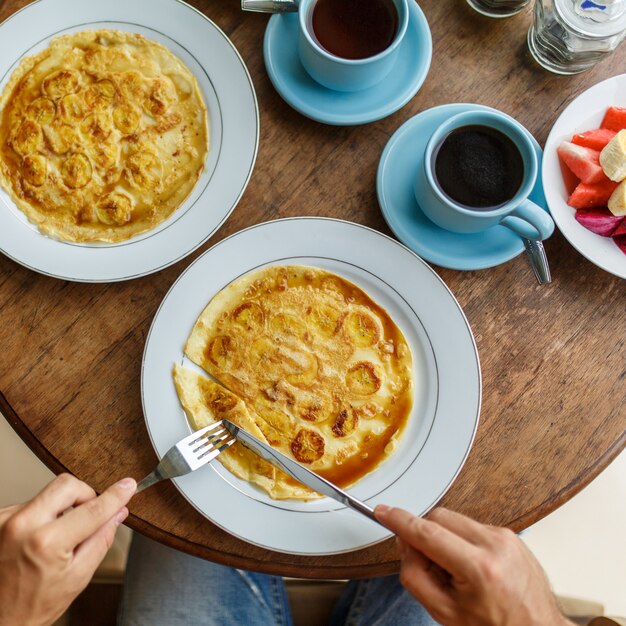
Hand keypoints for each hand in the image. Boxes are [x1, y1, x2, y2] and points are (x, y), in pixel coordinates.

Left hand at [0, 473, 135, 625]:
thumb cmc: (31, 607)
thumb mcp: (77, 577)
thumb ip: (101, 540)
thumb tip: (117, 514)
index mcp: (46, 542)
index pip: (92, 509)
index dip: (115, 496)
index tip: (128, 486)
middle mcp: (22, 525)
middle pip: (67, 485)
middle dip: (85, 494)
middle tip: (90, 512)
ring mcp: (6, 520)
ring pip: (48, 494)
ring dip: (61, 509)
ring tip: (57, 538)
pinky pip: (32, 504)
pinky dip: (43, 516)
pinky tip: (40, 539)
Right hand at [375, 505, 572, 625]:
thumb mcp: (445, 614)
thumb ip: (415, 577)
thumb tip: (406, 545)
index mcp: (478, 568)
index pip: (428, 533)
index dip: (400, 521)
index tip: (383, 512)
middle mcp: (494, 545)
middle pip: (439, 518)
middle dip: (424, 535)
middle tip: (426, 565)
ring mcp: (506, 537)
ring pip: (455, 521)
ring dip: (444, 539)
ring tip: (456, 573)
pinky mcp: (511, 535)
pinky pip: (473, 527)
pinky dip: (462, 542)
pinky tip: (472, 569)